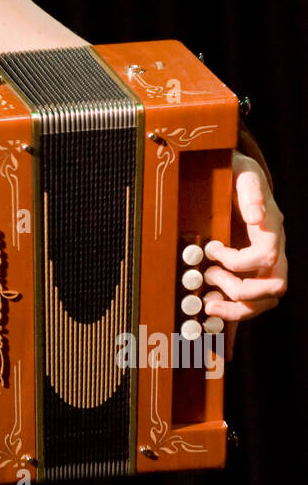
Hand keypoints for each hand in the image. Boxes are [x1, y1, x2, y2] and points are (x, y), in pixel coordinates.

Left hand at [202, 153, 286, 356]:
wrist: (244, 180)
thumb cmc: (242, 177)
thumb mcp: (245, 174)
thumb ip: (251, 191)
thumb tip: (255, 217)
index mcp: (272, 228)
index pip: (266, 255)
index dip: (237, 260)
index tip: (212, 248)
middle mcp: (276, 250)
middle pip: (275, 286)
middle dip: (240, 290)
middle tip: (209, 276)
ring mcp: (268, 266)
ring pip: (267, 301)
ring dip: (237, 308)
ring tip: (208, 302)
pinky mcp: (256, 275)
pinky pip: (254, 304)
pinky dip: (234, 311)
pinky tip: (211, 305)